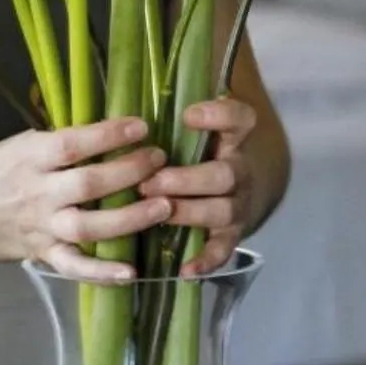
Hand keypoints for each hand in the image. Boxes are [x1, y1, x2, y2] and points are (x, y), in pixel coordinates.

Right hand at [0, 117, 170, 281]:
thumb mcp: (18, 146)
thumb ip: (60, 144)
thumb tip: (110, 132)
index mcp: (31, 158)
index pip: (74, 144)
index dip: (110, 135)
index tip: (142, 127)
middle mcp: (38, 193)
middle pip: (89, 185)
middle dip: (131, 172)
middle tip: (162, 161)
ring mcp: (41, 227)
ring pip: (89, 226)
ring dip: (131, 218)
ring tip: (165, 206)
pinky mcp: (41, 254)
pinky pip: (74, 267)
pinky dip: (101, 272)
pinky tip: (131, 272)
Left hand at [140, 97, 260, 275]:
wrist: (233, 191)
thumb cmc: (196, 154)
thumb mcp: (191, 130)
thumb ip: (169, 116)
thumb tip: (124, 96)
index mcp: (231, 140)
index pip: (240, 119)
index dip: (219, 116)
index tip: (188, 115)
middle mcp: (239, 170)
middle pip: (227, 174)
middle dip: (188, 179)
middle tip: (151, 181)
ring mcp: (238, 204)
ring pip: (223, 210)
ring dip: (191, 213)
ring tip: (160, 214)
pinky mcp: (231, 234)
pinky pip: (223, 249)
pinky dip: (207, 259)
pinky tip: (186, 268)